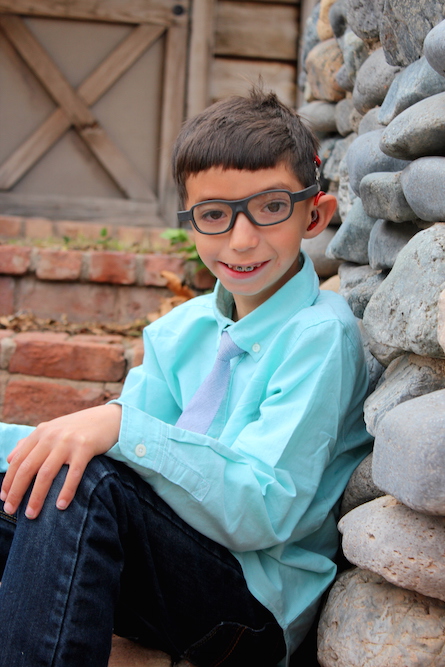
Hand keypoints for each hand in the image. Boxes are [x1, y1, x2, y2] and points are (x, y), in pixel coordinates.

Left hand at [0, 403, 121, 518]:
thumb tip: (10, 459)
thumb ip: (30, 443)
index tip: (4, 499)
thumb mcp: (52, 430)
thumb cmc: (78, 428)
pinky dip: (66, 491)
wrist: (108, 418)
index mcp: (40, 433)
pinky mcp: (85, 448)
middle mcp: (51, 436)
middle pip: (28, 468)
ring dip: (37, 496)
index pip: (18, 460)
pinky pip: (73, 473)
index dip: (9, 481)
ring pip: (46, 473)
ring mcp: (68, 442)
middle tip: (12, 510)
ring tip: (32, 514)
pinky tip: (60, 506)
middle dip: (17, 492)